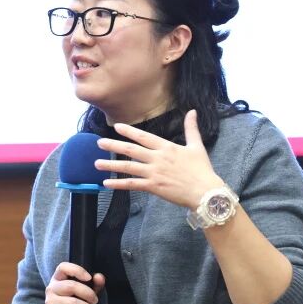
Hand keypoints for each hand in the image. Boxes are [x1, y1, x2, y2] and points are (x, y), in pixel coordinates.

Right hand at [45, 262, 104, 303]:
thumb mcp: (86, 293)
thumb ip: (94, 284)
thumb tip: (99, 277)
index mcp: (58, 278)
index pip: (63, 267)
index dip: (76, 270)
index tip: (89, 278)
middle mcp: (51, 288)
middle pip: (70, 286)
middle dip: (88, 294)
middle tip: (96, 301)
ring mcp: (50, 302)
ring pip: (73, 303)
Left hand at [96, 109, 224, 208]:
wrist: (206, 192)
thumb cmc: (202, 170)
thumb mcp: (196, 146)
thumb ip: (191, 128)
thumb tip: (192, 111)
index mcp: (167, 147)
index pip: (144, 137)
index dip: (129, 131)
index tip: (117, 127)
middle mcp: (157, 158)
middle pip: (131, 150)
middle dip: (113, 145)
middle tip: (99, 142)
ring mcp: (154, 173)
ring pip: (128, 167)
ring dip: (111, 165)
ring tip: (96, 163)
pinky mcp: (153, 187)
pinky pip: (132, 185)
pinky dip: (118, 184)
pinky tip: (106, 183)